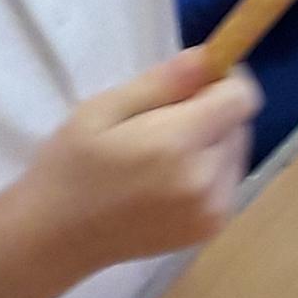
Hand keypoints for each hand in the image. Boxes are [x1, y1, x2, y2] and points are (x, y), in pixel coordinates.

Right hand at [22, 54, 256, 276]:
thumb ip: (162, 82)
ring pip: (236, 153)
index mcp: (177, 145)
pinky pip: (228, 183)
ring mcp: (212, 211)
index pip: (241, 99)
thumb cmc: (71, 166)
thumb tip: (210, 57)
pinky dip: (209, 173)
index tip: (193, 82)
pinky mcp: (210, 230)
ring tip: (163, 155)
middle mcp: (206, 181)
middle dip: (213, 113)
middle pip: (239, 125)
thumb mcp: (103, 109)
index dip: (224, 81)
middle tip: (162, 123)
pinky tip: (169, 181)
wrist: (56, 239)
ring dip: (213, 144)